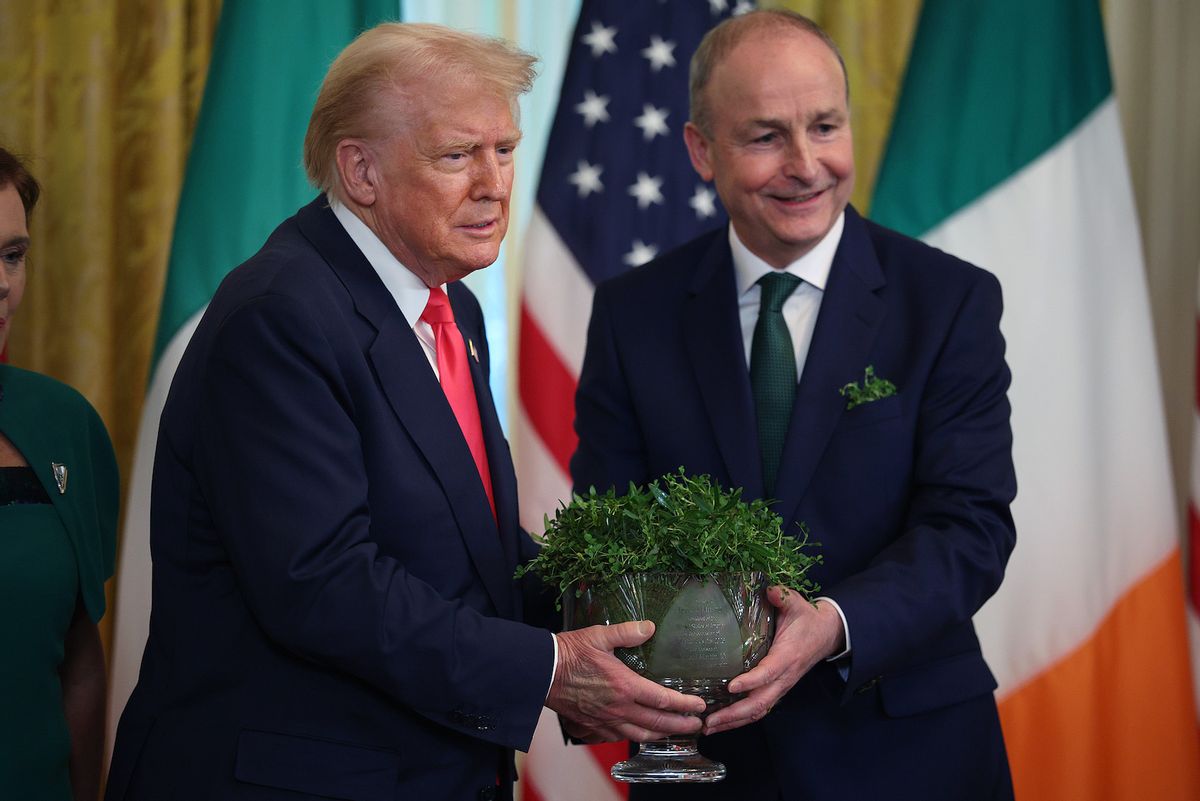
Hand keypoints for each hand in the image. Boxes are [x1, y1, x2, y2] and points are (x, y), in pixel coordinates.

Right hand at [546, 621, 706, 742]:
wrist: (542, 672)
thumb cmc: (570, 652)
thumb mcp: (600, 635)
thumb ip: (628, 632)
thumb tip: (650, 627)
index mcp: (625, 686)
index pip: (663, 700)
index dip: (685, 704)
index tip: (699, 706)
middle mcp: (619, 707)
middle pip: (657, 723)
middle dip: (681, 725)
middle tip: (697, 725)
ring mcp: (606, 720)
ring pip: (640, 735)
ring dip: (661, 735)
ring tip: (674, 732)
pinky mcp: (594, 726)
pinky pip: (620, 737)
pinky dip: (636, 737)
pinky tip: (641, 733)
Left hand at [702, 589, 844, 735]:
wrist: (826, 634)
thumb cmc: (807, 619)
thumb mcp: (797, 604)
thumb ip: (783, 598)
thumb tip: (770, 590)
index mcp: (787, 656)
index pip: (768, 672)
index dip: (750, 681)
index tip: (730, 687)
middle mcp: (784, 677)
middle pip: (760, 702)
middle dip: (734, 714)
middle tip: (709, 720)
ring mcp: (781, 686)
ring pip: (759, 711)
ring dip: (734, 721)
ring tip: (710, 727)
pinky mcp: (777, 689)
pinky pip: (760, 709)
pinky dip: (741, 719)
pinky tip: (723, 722)